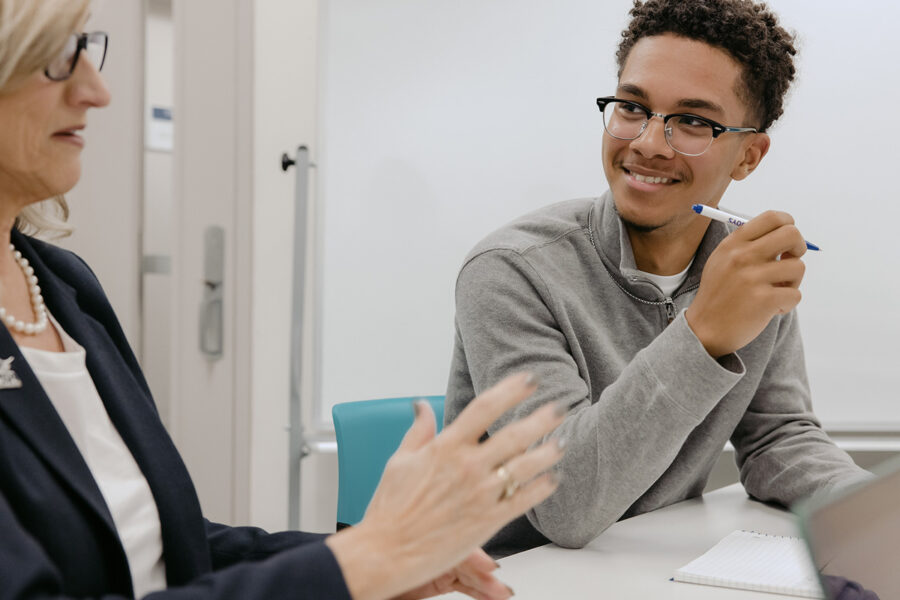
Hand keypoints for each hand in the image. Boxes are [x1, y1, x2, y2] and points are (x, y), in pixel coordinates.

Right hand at [326, 373, 564, 599]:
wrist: (387, 551)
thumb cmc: (390, 509)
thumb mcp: (399, 461)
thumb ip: (418, 431)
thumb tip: (421, 406)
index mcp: (445, 447)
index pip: (484, 408)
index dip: (511, 389)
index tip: (529, 379)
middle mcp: (467, 467)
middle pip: (514, 434)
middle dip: (542, 418)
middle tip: (559, 408)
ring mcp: (480, 494)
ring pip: (526, 467)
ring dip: (548, 453)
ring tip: (561, 444)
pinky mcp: (488, 521)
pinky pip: (524, 501)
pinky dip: (542, 488)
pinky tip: (552, 479)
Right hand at [686, 210, 806, 357]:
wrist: (704, 329)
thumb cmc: (718, 294)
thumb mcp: (721, 261)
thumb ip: (746, 244)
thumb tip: (783, 233)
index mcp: (733, 244)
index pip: (772, 218)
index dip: (788, 225)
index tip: (786, 242)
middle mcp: (742, 257)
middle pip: (792, 234)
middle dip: (799, 247)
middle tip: (789, 261)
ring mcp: (752, 278)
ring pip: (798, 267)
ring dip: (792, 281)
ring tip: (775, 291)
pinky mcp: (763, 300)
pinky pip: (795, 294)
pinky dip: (787, 303)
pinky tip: (771, 308)